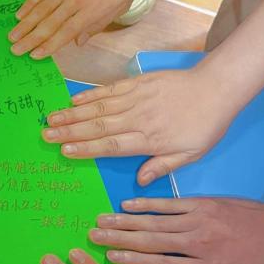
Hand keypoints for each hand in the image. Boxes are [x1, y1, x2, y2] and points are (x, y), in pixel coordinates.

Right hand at [9, 0, 149, 57]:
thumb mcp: (119, 7)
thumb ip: (97, 25)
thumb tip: (78, 42)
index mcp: (91, 12)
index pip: (65, 33)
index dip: (48, 46)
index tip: (34, 55)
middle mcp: (75, 1)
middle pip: (48, 24)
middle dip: (29, 39)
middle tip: (14, 50)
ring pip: (40, 9)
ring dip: (24, 24)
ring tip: (12, 36)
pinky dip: (29, 4)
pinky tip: (20, 14)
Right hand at [42, 67, 236, 184]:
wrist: (217, 88)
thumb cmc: (206, 125)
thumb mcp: (192, 154)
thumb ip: (163, 166)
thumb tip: (139, 181)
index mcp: (150, 139)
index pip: (112, 145)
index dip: (86, 148)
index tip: (65, 151)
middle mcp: (138, 118)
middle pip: (98, 126)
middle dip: (70, 131)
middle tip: (46, 135)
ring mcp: (136, 98)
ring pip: (99, 108)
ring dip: (72, 114)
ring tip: (51, 119)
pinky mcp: (137, 83)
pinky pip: (109, 90)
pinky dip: (90, 95)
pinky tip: (74, 100)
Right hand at [91, 196, 263, 263]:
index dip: (133, 261)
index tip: (109, 258)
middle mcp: (196, 243)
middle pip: (150, 241)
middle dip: (119, 238)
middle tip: (93, 235)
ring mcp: (198, 220)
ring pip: (155, 221)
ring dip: (126, 220)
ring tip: (101, 219)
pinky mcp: (202, 204)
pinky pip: (169, 204)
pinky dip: (147, 204)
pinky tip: (127, 204)